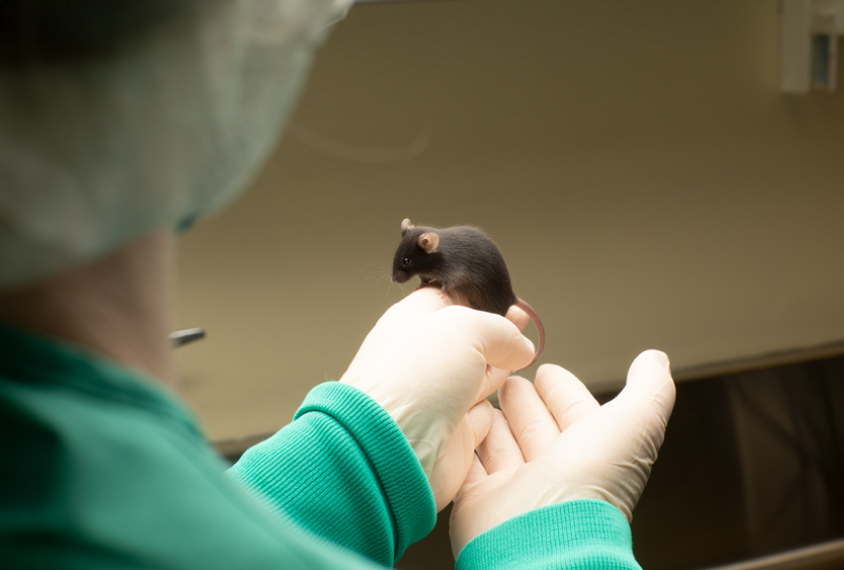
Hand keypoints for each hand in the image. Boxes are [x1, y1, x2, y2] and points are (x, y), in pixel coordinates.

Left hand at [340, 287, 534, 510]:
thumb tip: (521, 348)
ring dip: (499, 372)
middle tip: (521, 326)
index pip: (451, 300)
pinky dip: (492, 414)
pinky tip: (499, 405)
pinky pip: (483, 418)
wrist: (392, 445)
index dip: (483, 300)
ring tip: (519, 361)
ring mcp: (437, 398)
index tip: (511, 303)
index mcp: (413, 321)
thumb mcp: (465, 327)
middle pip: (470, 341)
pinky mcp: (453, 434)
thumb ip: (501, 329)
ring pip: (480, 379)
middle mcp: (423, 359)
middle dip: (498, 336)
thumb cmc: (412, 377)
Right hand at [449, 350, 675, 555]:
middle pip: (536, 428)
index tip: (546, 370)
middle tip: (507, 378)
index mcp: (591, 456)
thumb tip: (656, 358)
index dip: (562, 390)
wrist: (543, 543)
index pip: (575, 414)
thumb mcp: (633, 424)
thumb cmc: (591, 486)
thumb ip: (649, 389)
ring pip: (501, 445)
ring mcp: (515, 489)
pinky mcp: (479, 501)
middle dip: (523, 402)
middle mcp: (555, 474)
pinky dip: (464, 441)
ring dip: (492, 418)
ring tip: (478, 393)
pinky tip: (459, 420)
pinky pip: (468, 464)